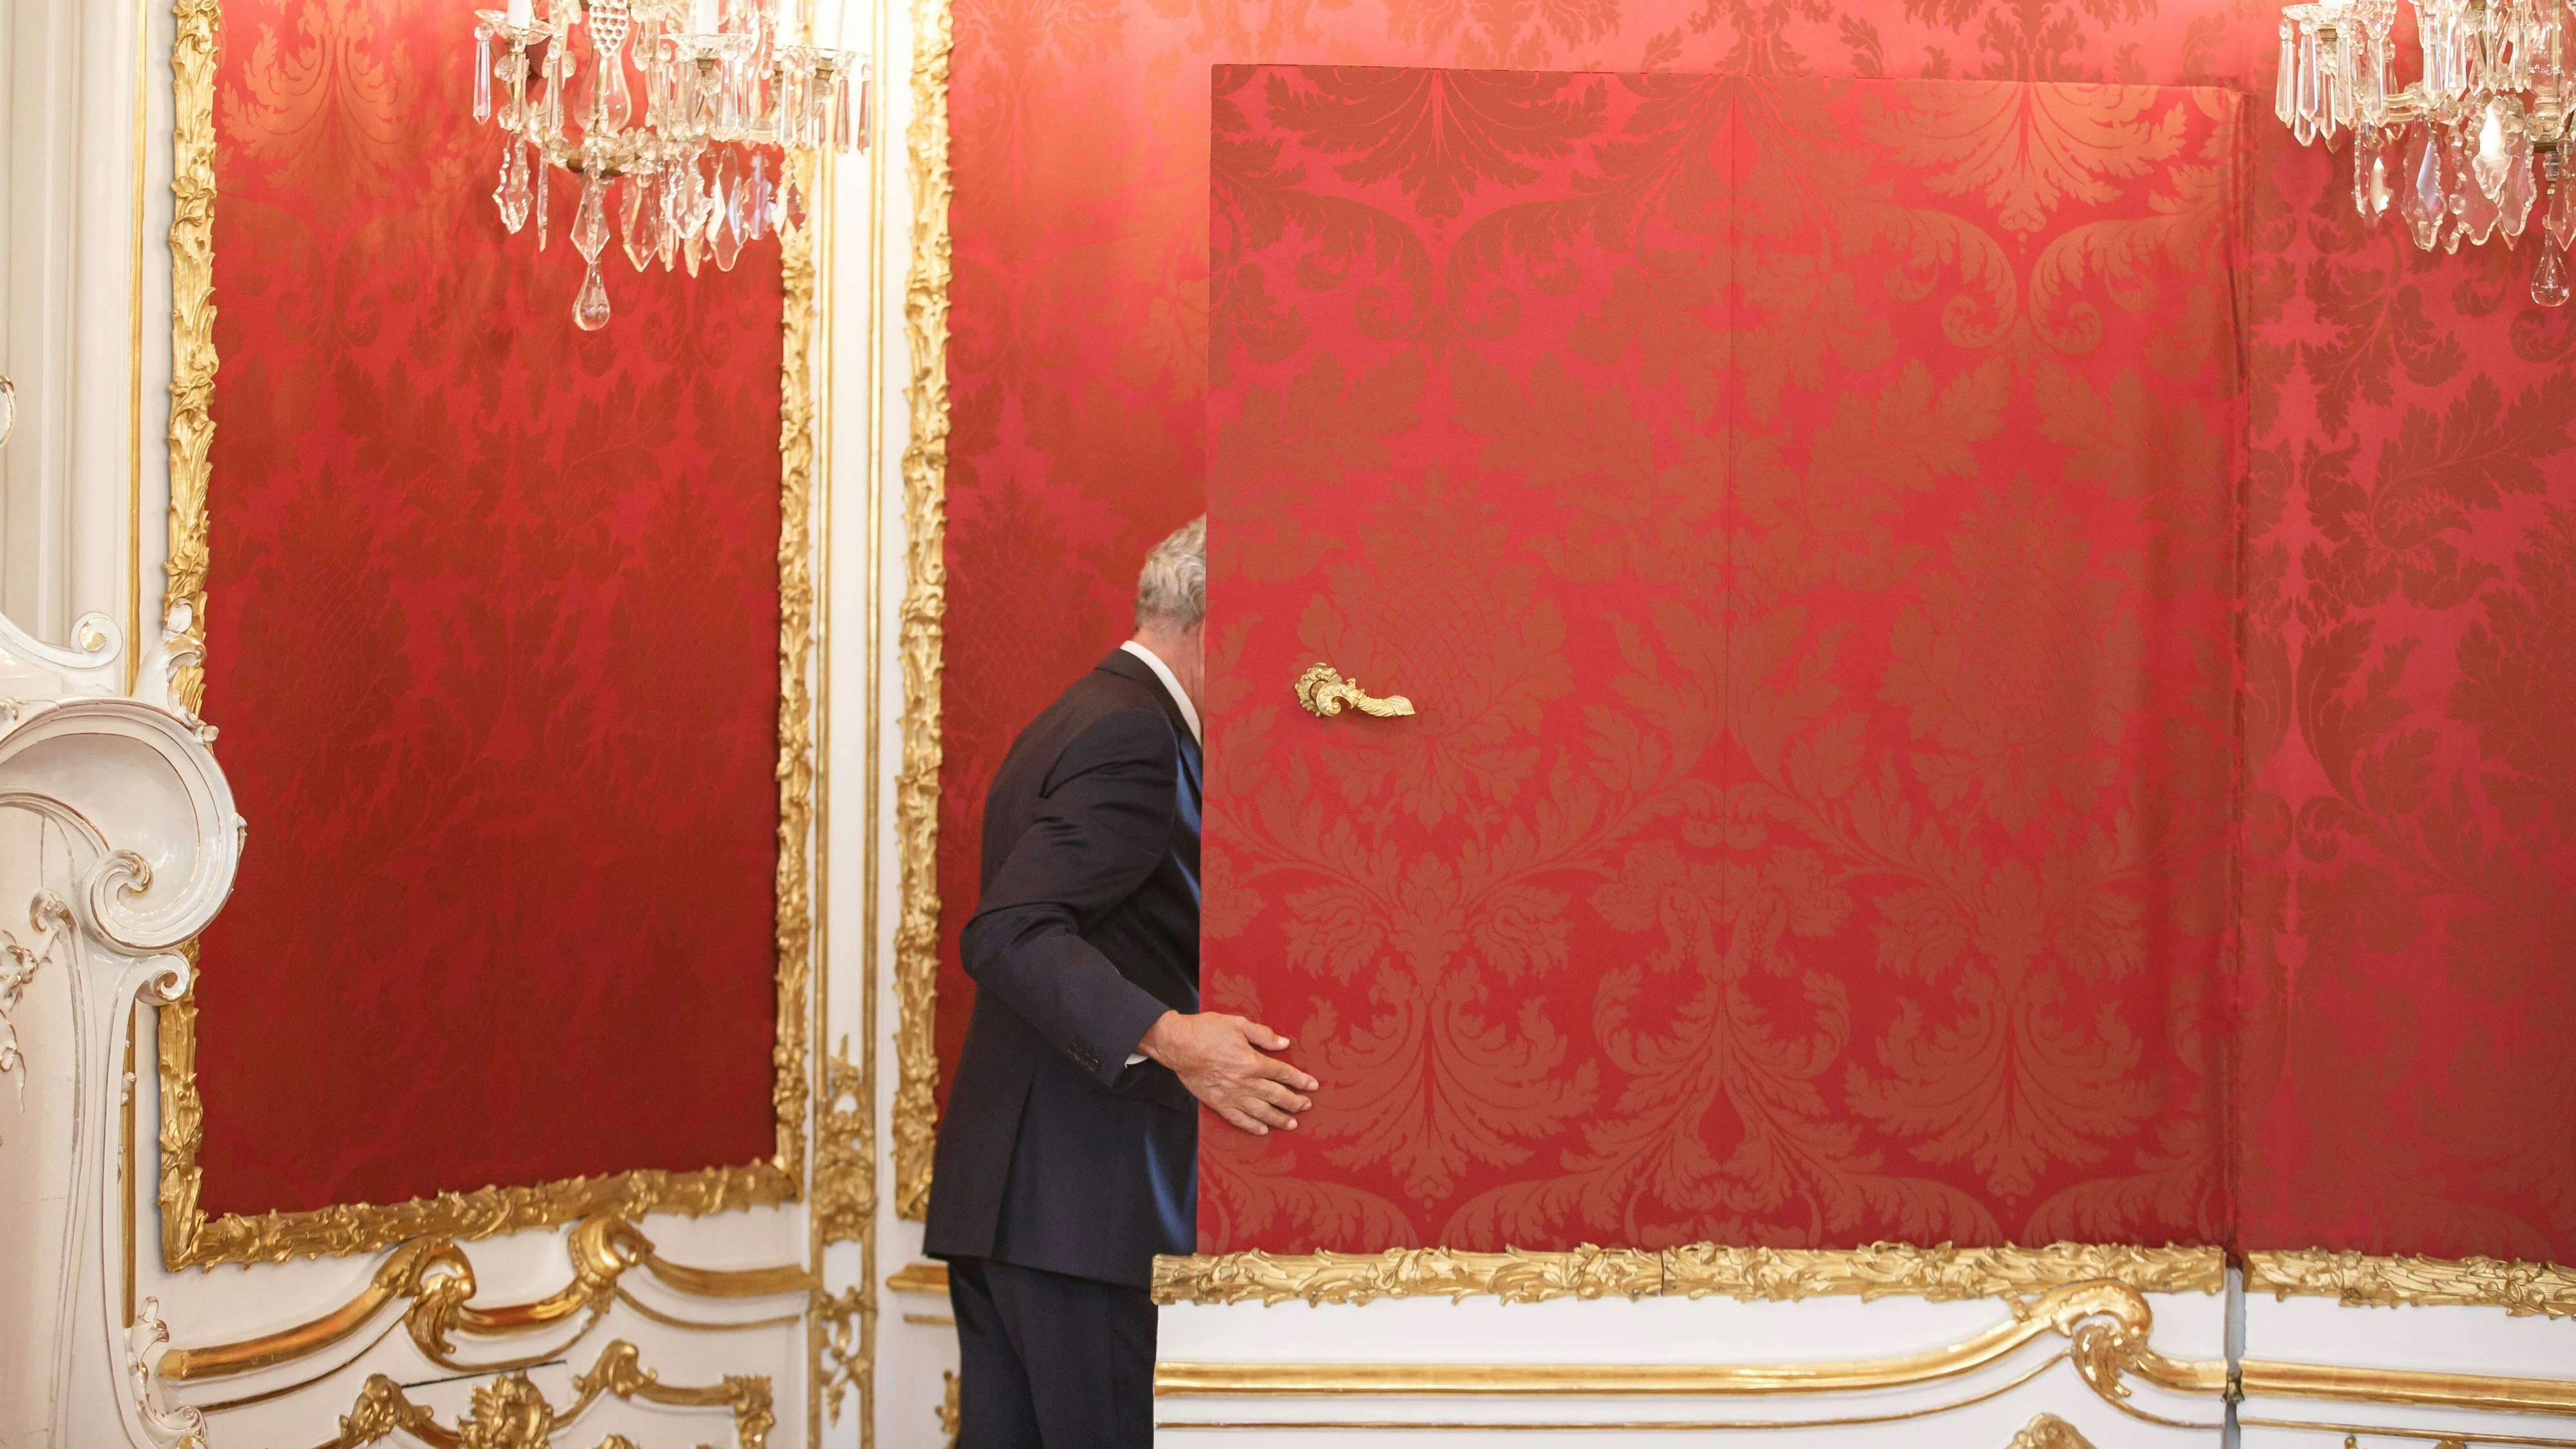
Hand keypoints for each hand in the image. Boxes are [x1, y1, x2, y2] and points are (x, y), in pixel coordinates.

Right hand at [1137, 1011, 1317, 1135]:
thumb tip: (1284, 1043)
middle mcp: (1245, 1082)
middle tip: (1307, 1106)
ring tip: (1292, 1123)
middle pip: (1277, 1095)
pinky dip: (1252, 1126)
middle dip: (1295, 1102)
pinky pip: (1239, 1119)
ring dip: (1279, 1118)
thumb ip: (1263, 1035)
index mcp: (1252, 1062)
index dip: (1300, 1080)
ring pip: (1262, 1111)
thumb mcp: (1238, 1024)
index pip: (1283, 1073)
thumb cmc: (1206, 1031)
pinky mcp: (1218, 1103)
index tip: (1312, 1085)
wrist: (1178, 1045)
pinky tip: (1263, 1129)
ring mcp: (1232, 1095)